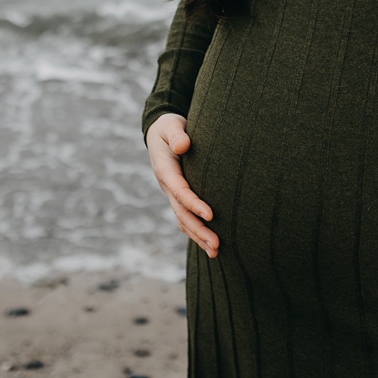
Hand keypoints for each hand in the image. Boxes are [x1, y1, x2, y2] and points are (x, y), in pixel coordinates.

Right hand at [146, 112, 217, 257]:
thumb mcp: (170, 125)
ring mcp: (172, 194)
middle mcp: (168, 186)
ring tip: (216, 252)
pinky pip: (186, 218)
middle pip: (182, 213)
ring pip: (184, 220)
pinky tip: (208, 244)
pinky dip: (196, 232)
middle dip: (199, 230)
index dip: (194, 204)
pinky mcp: (179, 196)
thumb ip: (177, 134)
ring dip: (199, 237)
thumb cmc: (169, 127)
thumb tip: (183, 146)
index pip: (180, 191)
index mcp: (165, 170)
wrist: (160, 132)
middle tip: (217, 245)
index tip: (211, 215)